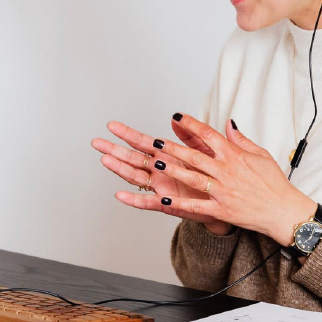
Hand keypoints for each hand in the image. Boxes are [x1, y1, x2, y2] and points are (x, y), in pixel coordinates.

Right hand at [92, 120, 232, 233]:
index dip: (128, 134)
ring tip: (105, 160)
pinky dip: (134, 200)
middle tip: (97, 142)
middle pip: (133, 158)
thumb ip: (190, 136)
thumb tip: (176, 117)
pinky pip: (148, 202)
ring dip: (120, 169)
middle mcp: (160, 171)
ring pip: (136, 177)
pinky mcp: (167, 204)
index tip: (112, 126)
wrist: (225, 202)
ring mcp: (161, 187)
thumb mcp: (203, 151)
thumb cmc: (212, 176)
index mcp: (167, 156)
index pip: (144, 142)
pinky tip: (120, 195)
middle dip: (115, 150)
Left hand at [149, 113, 317, 245]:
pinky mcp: (222, 210)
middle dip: (173, 147)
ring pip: (193, 178)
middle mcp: (227, 172)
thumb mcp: (260, 154)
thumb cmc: (273, 183)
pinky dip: (180, 203)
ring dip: (174, 170)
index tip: (177, 117)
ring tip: (156, 163)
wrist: (283, 211)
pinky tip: (164, 199)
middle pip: (195, 156)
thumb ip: (240, 140)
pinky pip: (197, 206)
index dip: (191, 124)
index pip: (209, 135)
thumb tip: (228, 123)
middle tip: (155, 141)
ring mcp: (223, 191)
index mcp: (235, 156)